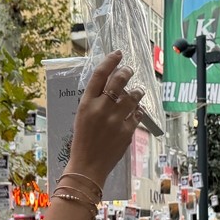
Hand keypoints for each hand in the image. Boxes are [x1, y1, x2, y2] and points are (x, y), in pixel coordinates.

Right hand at [65, 51, 145, 189]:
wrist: (87, 166)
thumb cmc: (81, 142)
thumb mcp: (81, 117)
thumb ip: (93, 102)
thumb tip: (109, 87)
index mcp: (85, 104)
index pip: (99, 75)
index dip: (110, 61)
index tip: (118, 53)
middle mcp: (100, 108)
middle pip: (118, 81)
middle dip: (127, 72)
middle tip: (129, 70)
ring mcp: (115, 120)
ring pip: (133, 96)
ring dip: (137, 91)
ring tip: (138, 91)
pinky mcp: (126, 131)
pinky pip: (137, 114)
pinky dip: (137, 111)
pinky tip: (136, 111)